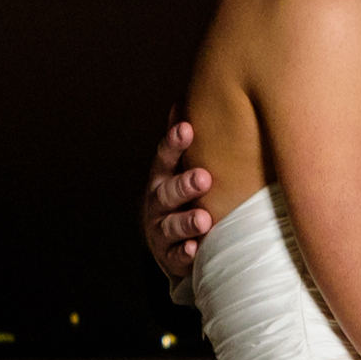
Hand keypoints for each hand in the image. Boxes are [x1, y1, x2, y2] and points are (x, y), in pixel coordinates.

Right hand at [143, 113, 212, 280]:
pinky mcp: (169, 258)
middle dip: (184, 185)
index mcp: (160, 179)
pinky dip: (184, 253)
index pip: (164, 158)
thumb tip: (180, 102)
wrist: (168, 245)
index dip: (173, 144)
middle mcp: (157, 204)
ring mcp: (161, 232)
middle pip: (167, 193)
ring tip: (204, 219)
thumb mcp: (175, 171)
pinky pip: (176, 257)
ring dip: (186, 222)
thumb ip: (178, 144)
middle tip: (203, 178)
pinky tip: (194, 249)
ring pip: (171, 226)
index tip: (186, 129)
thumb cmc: (178, 199)